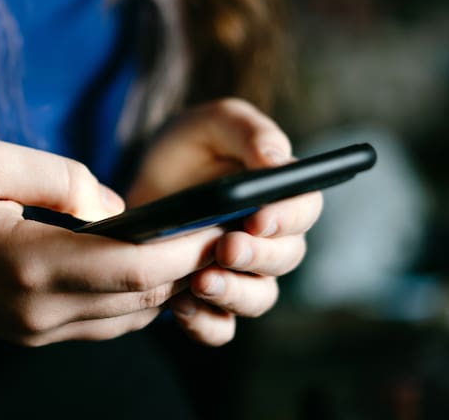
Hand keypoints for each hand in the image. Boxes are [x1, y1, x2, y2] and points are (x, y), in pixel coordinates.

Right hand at [0, 140, 223, 345]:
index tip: (218, 223)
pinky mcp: (29, 332)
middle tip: (217, 228)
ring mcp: (34, 329)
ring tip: (187, 244)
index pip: (133, 268)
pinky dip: (133, 297)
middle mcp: (38, 310)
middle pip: (140, 297)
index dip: (184, 249)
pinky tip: (141, 265)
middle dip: (186, 266)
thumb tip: (116, 207)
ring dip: (163, 284)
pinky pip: (100, 322)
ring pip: (127, 317)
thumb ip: (62, 178)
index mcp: (28, 263)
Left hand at [126, 98, 322, 345]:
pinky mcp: (208, 298)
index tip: (259, 217)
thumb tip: (277, 161)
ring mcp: (240, 272)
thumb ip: (249, 132)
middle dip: (257, 256)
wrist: (144, 178)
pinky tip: (181, 306)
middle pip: (285, 258)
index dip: (287, 218)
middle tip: (226, 247)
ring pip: (258, 297)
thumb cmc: (190, 144)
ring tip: (201, 281)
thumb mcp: (214, 123)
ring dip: (235, 294)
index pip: (304, 209)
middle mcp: (268, 238)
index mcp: (280, 193)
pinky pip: (220, 327)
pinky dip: (206, 323)